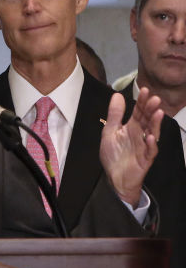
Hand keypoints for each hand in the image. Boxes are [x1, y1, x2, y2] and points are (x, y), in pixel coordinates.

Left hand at [100, 88, 162, 206]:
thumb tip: (117, 95)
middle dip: (151, 109)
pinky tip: (150, 137)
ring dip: (155, 123)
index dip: (141, 101)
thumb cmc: (113, 154)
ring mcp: (144, 146)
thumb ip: (114, 115)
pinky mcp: (145, 159)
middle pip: (147, 120)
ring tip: (158, 112)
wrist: (115, 177)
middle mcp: (140, 134)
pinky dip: (151, 144)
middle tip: (155, 98)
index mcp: (131, 127)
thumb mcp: (110, 132)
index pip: (139, 111)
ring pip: (152, 132)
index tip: (145, 90)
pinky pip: (150, 151)